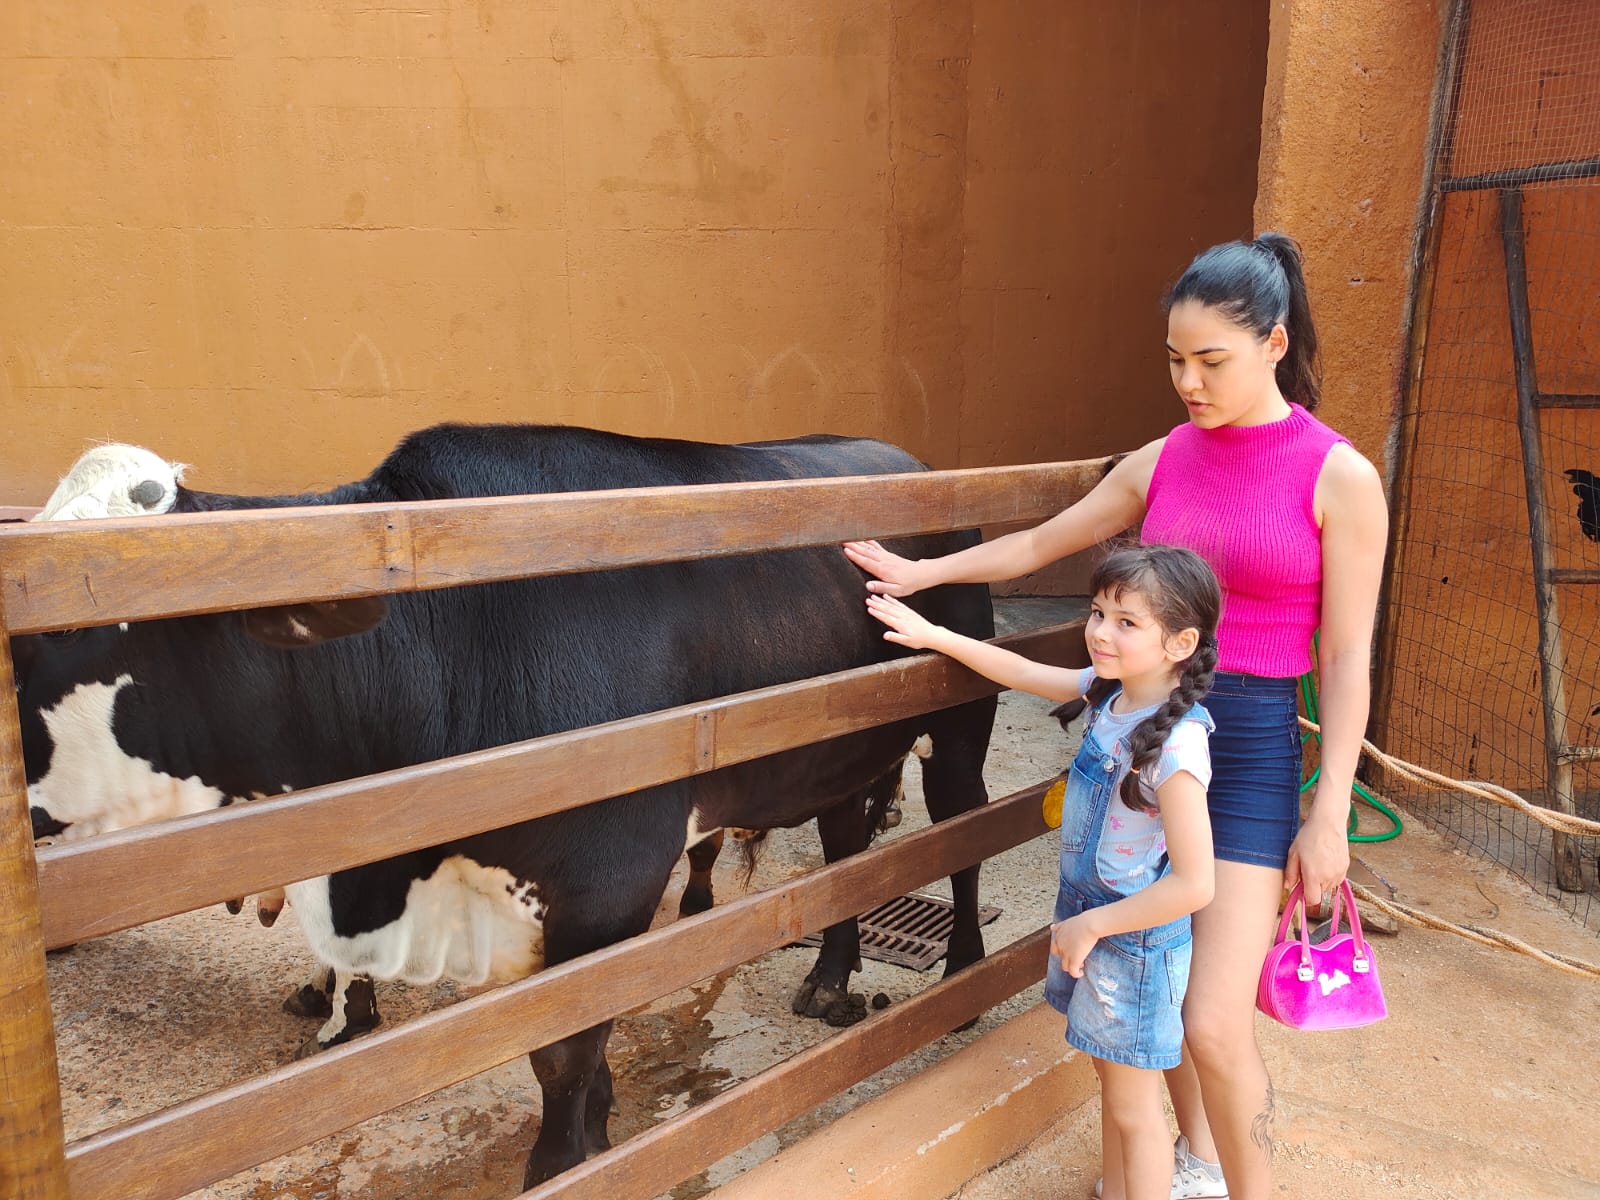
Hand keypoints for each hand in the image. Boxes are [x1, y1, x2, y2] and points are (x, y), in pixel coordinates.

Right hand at [843, 539, 923, 596]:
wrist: (920, 574)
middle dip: (852, 546)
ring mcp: (885, 556)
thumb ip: (881, 588)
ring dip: (857, 542)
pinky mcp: (887, 554)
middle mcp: (883, 560)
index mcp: (883, 570)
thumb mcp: (896, 590)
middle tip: (841, 540)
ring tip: (847, 538)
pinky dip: (868, 542)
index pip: (866, 562)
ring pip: (869, 547)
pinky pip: (875, 546)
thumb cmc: (908, 584)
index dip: (855, 556)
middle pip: (865, 552)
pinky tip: (862, 539)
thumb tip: (868, 586)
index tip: (846, 550)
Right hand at [865, 594, 941, 648]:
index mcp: (900, 624)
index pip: (886, 617)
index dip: (876, 613)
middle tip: (867, 600)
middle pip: (887, 609)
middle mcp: (902, 616)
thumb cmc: (919, 640)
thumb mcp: (907, 642)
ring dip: (881, 600)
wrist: (931, 634)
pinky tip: (886, 596)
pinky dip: (892, 599)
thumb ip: (895, 637)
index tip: (868, 608)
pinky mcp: (909, 611)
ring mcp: (906, 613)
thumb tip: (885, 635)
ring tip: (873, 596)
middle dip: (876, 604)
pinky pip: (899, 603)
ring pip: (891, 605)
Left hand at [1049, 913, 1098, 978]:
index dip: (1061, 950)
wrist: (1089, 925)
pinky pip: (1073, 972)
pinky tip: (1081, 972)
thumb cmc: (1082, 921)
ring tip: (1081, 965)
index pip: (1054, 948)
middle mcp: (1060, 946)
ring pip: (1065, 967)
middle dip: (1066, 958)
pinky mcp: (1075, 960)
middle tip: (1075, 957)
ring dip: (1072, 967)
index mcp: (1058, 937)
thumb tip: (1051, 927)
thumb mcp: (1067, 922)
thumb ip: (1059, 926)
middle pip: (1059, 957)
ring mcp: (1066, 954)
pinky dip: (1076, 974)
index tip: (1069, 950)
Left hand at [1284, 797, 1349, 913]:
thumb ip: (1290, 873)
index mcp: (1314, 876)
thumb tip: (1288, 886)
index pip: (1312, 900)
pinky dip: (1330, 876)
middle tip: (1306, 871)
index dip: (1305, 898)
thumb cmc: (1309, 836)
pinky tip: (1325, 862)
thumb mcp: (1294, 853)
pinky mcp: (1346, 867)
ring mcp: (1339, 873)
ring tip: (1316, 864)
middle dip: (1312, 887)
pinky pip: (1337, 879)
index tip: (1300, 889)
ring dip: (1321, 882)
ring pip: (1329, 887)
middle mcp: (1328, 877)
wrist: (1328, 823)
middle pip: (1320, 894)